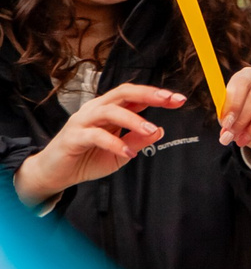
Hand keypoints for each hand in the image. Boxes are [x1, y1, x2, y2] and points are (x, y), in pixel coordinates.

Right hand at [14, 82, 185, 203]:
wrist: (54, 174)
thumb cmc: (86, 159)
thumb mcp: (120, 153)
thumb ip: (137, 141)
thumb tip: (159, 130)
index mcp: (109, 110)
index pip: (134, 96)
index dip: (157, 95)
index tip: (179, 99)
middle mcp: (96, 110)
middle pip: (123, 93)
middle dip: (149, 94)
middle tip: (170, 100)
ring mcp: (82, 121)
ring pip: (110, 111)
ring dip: (134, 119)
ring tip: (150, 130)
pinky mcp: (72, 137)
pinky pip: (95, 135)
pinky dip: (114, 143)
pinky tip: (127, 153)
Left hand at [221, 64, 250, 175]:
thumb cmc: (245, 117)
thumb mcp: (232, 117)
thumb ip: (227, 122)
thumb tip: (226, 135)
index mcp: (250, 75)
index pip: (242, 82)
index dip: (233, 104)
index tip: (226, 124)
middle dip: (243, 120)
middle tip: (233, 136)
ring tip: (244, 140)